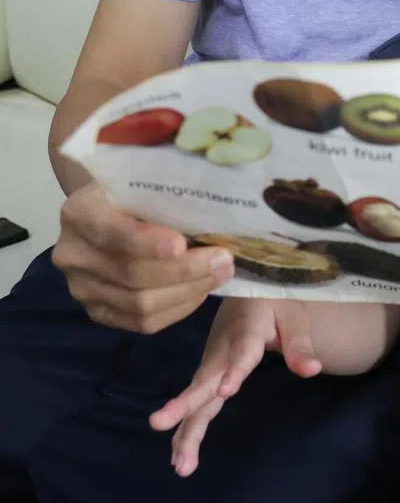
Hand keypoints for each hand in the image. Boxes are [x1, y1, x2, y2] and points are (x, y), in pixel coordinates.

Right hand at [52, 180, 233, 332]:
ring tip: (220, 274)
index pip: (110, 232)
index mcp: (80, 212)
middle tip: (223, 259)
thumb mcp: (144, 179)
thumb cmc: (137, 191)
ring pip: (139, 304)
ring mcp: (81, 287)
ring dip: (188, 290)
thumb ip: (165, 195)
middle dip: (184, 270)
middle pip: (130, 273)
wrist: (111, 209)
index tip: (181, 244)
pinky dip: (177, 308)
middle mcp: (72, 253)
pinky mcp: (97, 311)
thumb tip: (214, 213)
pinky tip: (201, 290)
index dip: (145, 242)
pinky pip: (141, 322)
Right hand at [149, 298, 319, 475]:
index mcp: (247, 331)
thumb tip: (313, 370)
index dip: (234, 370)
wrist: (248, 289)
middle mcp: (222, 350)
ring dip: (185, 429)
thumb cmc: (274, 303)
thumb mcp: (293, 318)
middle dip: (186, 404)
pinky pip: (196, 401)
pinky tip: (179, 455)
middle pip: (205, 379)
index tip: (225, 391)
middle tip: (160, 424)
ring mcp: (211, 363)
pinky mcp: (207, 373)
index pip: (242, 353)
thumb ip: (299, 346)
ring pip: (196, 396)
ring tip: (180, 464)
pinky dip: (185, 427)